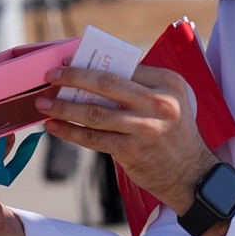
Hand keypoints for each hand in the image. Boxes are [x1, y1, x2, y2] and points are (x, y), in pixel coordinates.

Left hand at [37, 64, 218, 215]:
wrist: (191, 175)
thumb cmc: (174, 133)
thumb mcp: (170, 101)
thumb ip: (142, 86)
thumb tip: (95, 75)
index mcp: (167, 82)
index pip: (123, 66)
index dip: (91, 62)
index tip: (68, 60)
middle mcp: (158, 102)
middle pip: (105, 84)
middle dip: (73, 77)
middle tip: (50, 75)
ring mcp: (144, 128)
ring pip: (94, 113)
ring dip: (63, 107)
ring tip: (43, 103)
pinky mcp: (131, 151)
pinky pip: (93, 138)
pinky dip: (69, 132)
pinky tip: (54, 126)